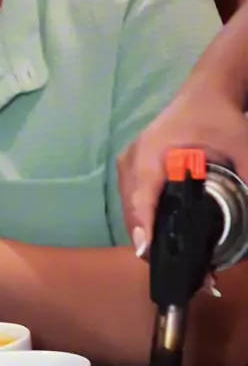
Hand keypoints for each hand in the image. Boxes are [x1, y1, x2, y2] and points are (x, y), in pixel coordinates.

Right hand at [117, 78, 247, 255]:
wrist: (205, 92)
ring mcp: (128, 169)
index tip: (147, 252)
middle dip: (150, 244)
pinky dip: (146, 225)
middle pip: (133, 213)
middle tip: (175, 272)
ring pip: (131, 213)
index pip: (142, 197)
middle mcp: (132, 162)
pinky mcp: (132, 174)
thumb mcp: (240, 143)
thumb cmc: (218, 115)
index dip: (144, 227)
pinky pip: (134, 206)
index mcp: (152, 153)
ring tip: (171, 264)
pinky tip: (162, 243)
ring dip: (147, 239)